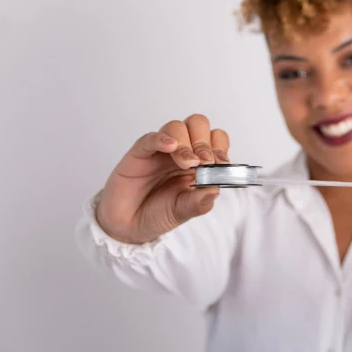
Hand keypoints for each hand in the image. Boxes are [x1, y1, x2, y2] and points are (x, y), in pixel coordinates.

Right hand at [95, 114, 230, 243]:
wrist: (129, 226)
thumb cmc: (158, 213)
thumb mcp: (184, 211)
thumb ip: (199, 202)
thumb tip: (215, 190)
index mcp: (199, 162)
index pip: (215, 140)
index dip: (220, 147)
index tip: (222, 163)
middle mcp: (182, 151)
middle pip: (198, 125)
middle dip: (204, 142)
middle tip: (205, 162)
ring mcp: (161, 150)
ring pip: (176, 127)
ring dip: (185, 144)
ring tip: (187, 163)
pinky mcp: (140, 153)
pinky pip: (151, 138)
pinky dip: (162, 139)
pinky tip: (170, 146)